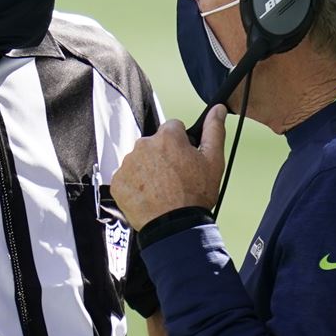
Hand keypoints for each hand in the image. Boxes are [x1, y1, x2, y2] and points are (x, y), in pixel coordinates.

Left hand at [112, 106, 227, 230]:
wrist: (174, 226)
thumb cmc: (195, 195)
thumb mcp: (213, 161)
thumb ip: (214, 130)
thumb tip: (217, 109)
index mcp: (167, 137)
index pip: (174, 128)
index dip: (182, 143)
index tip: (185, 160)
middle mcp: (143, 145)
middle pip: (155, 144)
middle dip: (163, 156)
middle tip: (174, 178)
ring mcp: (128, 164)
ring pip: (140, 160)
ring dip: (148, 170)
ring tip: (161, 190)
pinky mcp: (118, 181)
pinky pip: (127, 177)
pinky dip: (136, 185)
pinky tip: (149, 196)